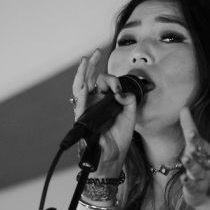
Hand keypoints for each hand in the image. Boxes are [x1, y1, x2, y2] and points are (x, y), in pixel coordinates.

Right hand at [71, 49, 136, 175]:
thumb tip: (121, 92)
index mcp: (104, 102)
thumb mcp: (130, 116)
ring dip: (83, 72)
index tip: (120, 89)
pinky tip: (83, 80)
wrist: (113, 157)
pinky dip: (81, 90)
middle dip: (92, 65)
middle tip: (96, 52)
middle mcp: (93, 104)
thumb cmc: (119, 139)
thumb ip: (129, 101)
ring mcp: (86, 110)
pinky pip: (79, 102)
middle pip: (90, 80)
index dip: (113, 81)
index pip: (104, 83)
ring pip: (81, 86)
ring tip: (86, 59)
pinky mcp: (83, 118)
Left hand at [179, 108, 209, 209]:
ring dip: (192, 164)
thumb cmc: (201, 166)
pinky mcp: (196, 189)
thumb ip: (189, 128)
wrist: (209, 196)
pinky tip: (184, 178)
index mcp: (205, 151)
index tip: (191, 128)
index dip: (195, 135)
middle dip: (196, 145)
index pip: (199, 141)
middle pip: (200, 153)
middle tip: (191, 136)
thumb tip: (184, 107)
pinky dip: (188, 182)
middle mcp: (206, 163)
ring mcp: (202, 177)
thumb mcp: (195, 147)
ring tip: (186, 158)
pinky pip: (192, 185)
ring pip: (197, 169)